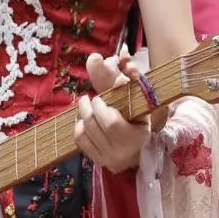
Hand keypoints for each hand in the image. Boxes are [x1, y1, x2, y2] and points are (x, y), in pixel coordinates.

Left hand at [74, 52, 151, 173]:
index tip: (98, 98)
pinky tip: (85, 121)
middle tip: (89, 99)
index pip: (111, 123)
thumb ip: (129, 78)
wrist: (138, 147)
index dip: (101, 108)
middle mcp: (123, 152)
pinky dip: (79, 127)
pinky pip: (80, 141)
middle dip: (88, 108)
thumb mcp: (138, 98)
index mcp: (137, 136)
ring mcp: (109, 159)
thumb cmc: (139, 117)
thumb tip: (120, 56)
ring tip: (86, 105)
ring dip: (82, 114)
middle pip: (94, 126)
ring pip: (85, 132)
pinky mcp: (97, 161)